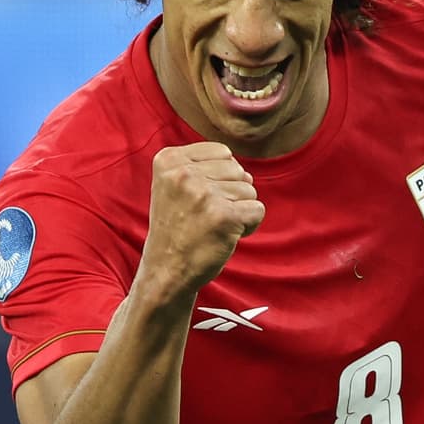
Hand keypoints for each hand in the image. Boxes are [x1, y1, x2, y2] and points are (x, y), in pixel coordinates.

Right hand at [138, 143, 264, 303]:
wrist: (165, 270)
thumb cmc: (177, 228)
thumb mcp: (174, 185)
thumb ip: (206, 167)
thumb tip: (247, 174)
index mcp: (169, 159)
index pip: (222, 153)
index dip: (218, 178)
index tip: (197, 200)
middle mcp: (183, 173)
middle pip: (237, 170)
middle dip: (230, 194)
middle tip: (205, 217)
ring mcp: (203, 194)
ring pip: (249, 189)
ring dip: (238, 210)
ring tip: (212, 227)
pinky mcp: (223, 216)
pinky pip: (257, 210)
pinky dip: (248, 226)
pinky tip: (225, 236)